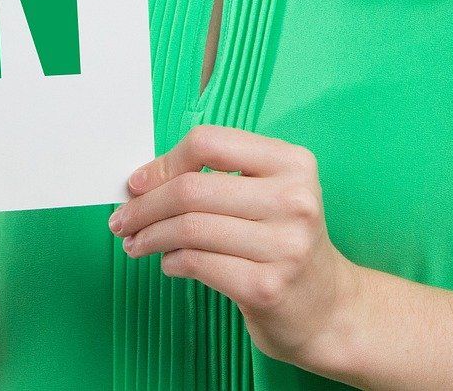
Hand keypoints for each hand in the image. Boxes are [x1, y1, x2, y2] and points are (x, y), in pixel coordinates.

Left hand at [109, 123, 360, 370]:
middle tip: (123, 219)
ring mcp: (284, 245)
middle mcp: (293, 199)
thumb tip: (145, 180)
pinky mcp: (267, 286)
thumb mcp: (269, 195)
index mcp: (292, 163)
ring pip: (189, 228)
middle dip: (145, 205)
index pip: (210, 144)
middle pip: (192, 189)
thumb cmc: (285, 244)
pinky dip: (172, 262)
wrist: (329, 309)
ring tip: (136, 243)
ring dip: (150, 236)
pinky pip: (198, 264)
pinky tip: (169, 263)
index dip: (165, 162)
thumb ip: (218, 177)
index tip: (138, 182)